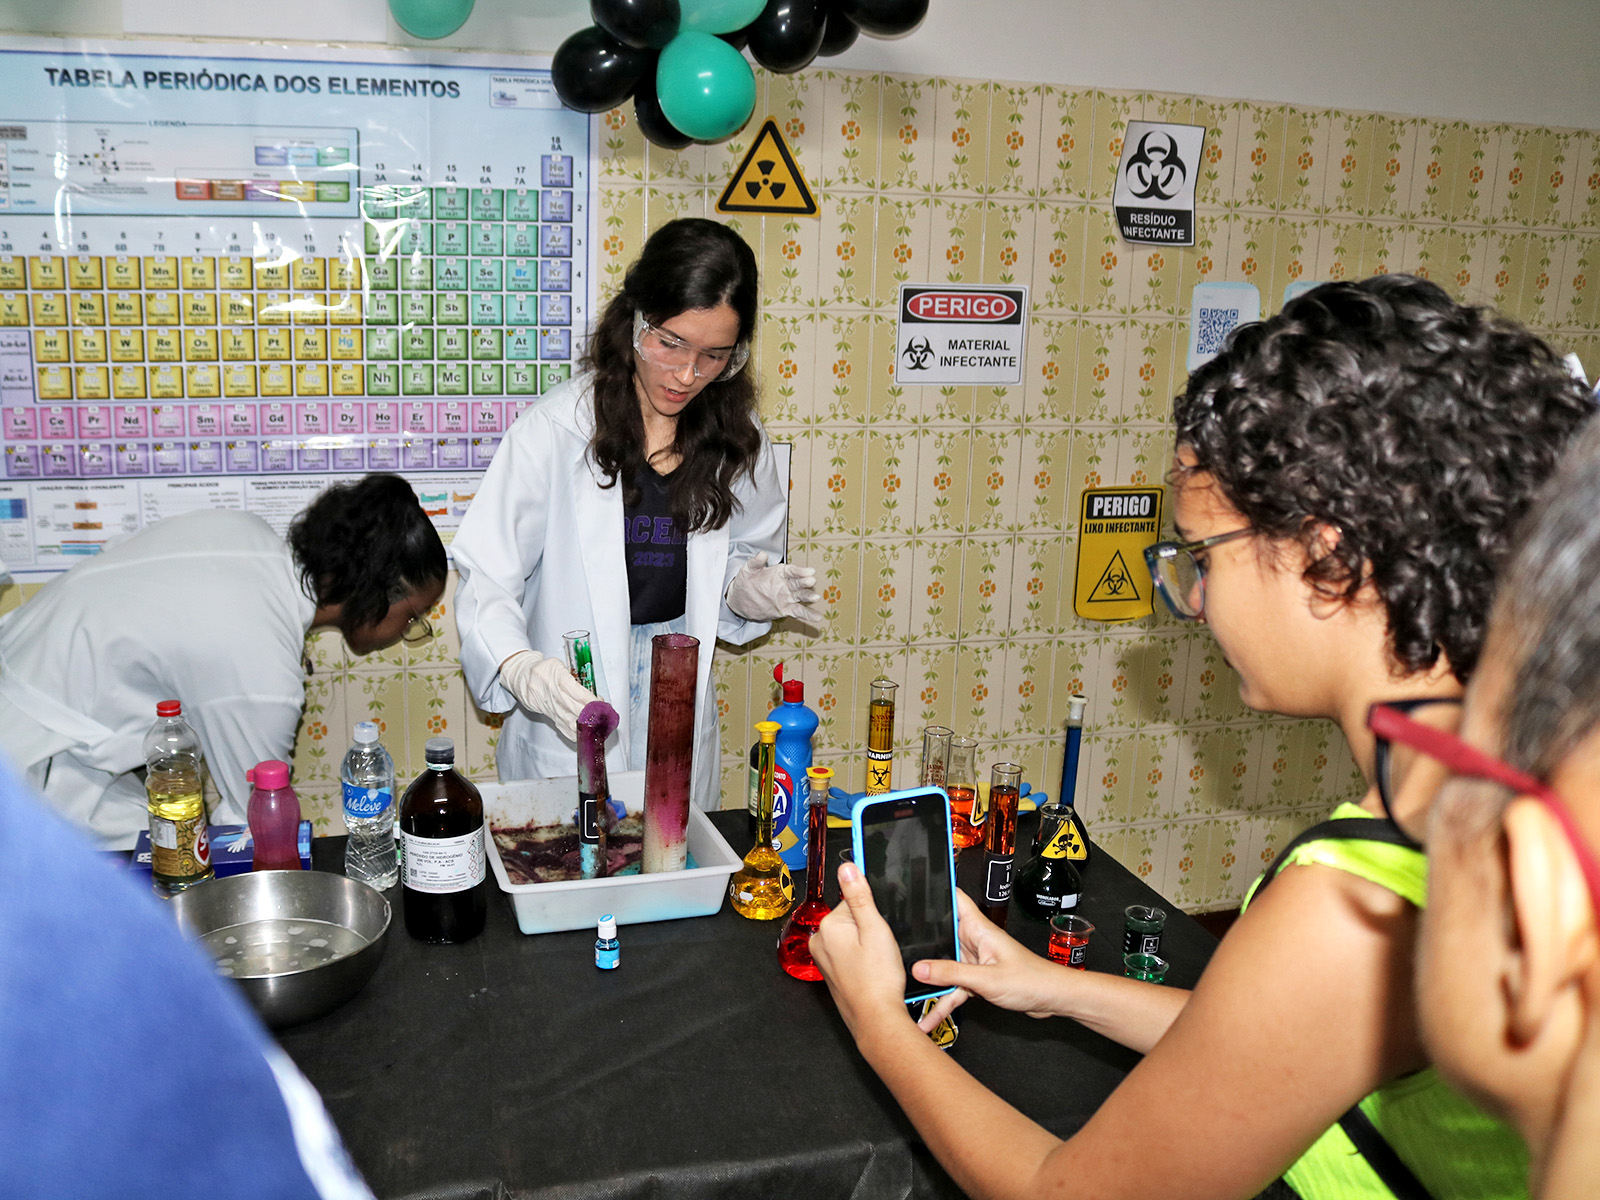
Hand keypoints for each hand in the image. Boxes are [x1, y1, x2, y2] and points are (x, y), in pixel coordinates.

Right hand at [498, 649, 592, 738]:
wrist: (521, 676)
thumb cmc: (543, 669)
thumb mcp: (557, 664)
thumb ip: (573, 677)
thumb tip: (591, 692)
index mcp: (555, 676)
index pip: (575, 691)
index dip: (589, 699)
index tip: (600, 703)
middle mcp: (552, 693)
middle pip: (573, 707)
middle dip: (590, 713)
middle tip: (603, 716)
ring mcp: (549, 706)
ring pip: (568, 719)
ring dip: (584, 724)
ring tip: (597, 726)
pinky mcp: (547, 714)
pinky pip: (561, 726)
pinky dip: (573, 732)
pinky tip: (583, 735)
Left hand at [725, 552, 822, 623]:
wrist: (741, 600)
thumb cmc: (747, 581)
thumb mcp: (748, 570)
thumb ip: (756, 563)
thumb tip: (762, 554)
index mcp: (780, 572)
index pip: (792, 571)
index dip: (800, 571)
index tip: (809, 571)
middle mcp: (786, 584)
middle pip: (798, 583)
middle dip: (805, 582)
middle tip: (812, 580)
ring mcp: (787, 597)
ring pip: (800, 596)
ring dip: (808, 596)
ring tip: (816, 597)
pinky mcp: (786, 608)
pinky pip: (798, 611)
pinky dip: (807, 614)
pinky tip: (817, 617)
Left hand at [810, 861, 917, 1042]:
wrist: (877, 1019)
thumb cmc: (878, 980)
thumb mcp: (875, 929)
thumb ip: (860, 897)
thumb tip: (847, 868)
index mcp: (827, 926)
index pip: (853, 901)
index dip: (874, 913)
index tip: (882, 926)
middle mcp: (820, 941)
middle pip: (851, 918)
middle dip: (870, 928)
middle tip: (882, 947)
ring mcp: (824, 959)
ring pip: (852, 937)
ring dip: (867, 944)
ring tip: (878, 961)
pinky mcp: (832, 972)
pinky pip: (849, 954)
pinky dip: (862, 958)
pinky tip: (873, 970)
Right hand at [911, 890, 1073, 1020]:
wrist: (1052, 999)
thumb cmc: (1032, 980)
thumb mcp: (987, 979)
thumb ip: (952, 973)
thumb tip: (920, 968)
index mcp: (978, 928)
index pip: (954, 898)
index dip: (934, 891)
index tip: (911, 891)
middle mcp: (974, 941)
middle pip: (941, 934)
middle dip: (920, 940)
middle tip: (894, 947)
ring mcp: (974, 960)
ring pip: (944, 965)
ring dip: (929, 979)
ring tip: (905, 990)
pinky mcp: (977, 978)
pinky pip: (953, 987)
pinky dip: (943, 1001)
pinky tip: (930, 1018)